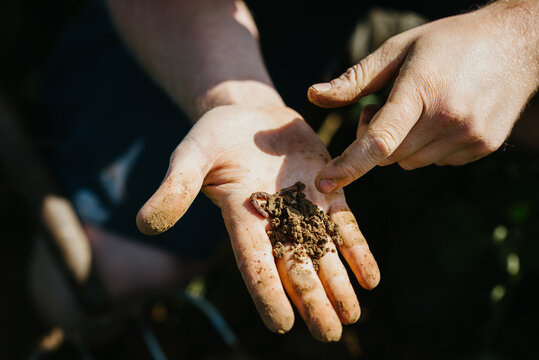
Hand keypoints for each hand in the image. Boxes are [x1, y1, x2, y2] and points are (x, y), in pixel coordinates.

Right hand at [136, 105, 379, 340]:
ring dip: (338, 286)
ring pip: (324, 255)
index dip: (268, 294)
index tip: (282, 326)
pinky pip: (345, 227)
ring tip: (353, 316)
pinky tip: (371, 279)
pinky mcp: (327, 192)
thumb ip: (175, 188)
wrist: (249, 115)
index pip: (255, 265)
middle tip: (330, 335)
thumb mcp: (191, 155)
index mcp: (243, 220)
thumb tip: (145, 225)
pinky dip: (358, 251)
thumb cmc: (215, 135)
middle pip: (296, 270)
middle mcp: (276, 223)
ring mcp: (304, 209)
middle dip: (313, 302)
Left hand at [308, 0, 538, 192]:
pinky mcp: (483, 147)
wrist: (516, 44)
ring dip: (402, 145)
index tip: (324, 182)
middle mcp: (448, 118)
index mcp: (421, 89)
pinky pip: (436, 162)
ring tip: (417, 108)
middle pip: (387, 157)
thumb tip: (314, 95)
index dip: (348, 165)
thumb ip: (355, 79)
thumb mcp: (398, 49)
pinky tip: (441, 117)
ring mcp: (469, 136)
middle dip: (375, 140)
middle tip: (385, 107)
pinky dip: (428, 147)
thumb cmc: (448, 42)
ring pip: (409, 163)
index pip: (379, 140)